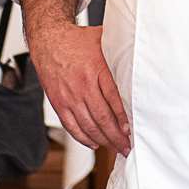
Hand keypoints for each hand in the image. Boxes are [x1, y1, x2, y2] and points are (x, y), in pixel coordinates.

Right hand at [27, 18, 130, 153]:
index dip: (122, 117)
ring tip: (114, 148)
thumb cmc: (76, 41)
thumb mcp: (101, 39)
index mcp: (96, 69)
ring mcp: (69, 96)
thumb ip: (120, 49)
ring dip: (103, 140)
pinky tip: (94, 143)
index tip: (130, 130)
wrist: (48, 40)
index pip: (112, 98)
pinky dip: (83, 137)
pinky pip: (71, 126)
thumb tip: (140, 51)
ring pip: (88, 125)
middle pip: (102, 117)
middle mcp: (82, 85)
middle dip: (116, 136)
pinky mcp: (58, 103)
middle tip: (126, 146)